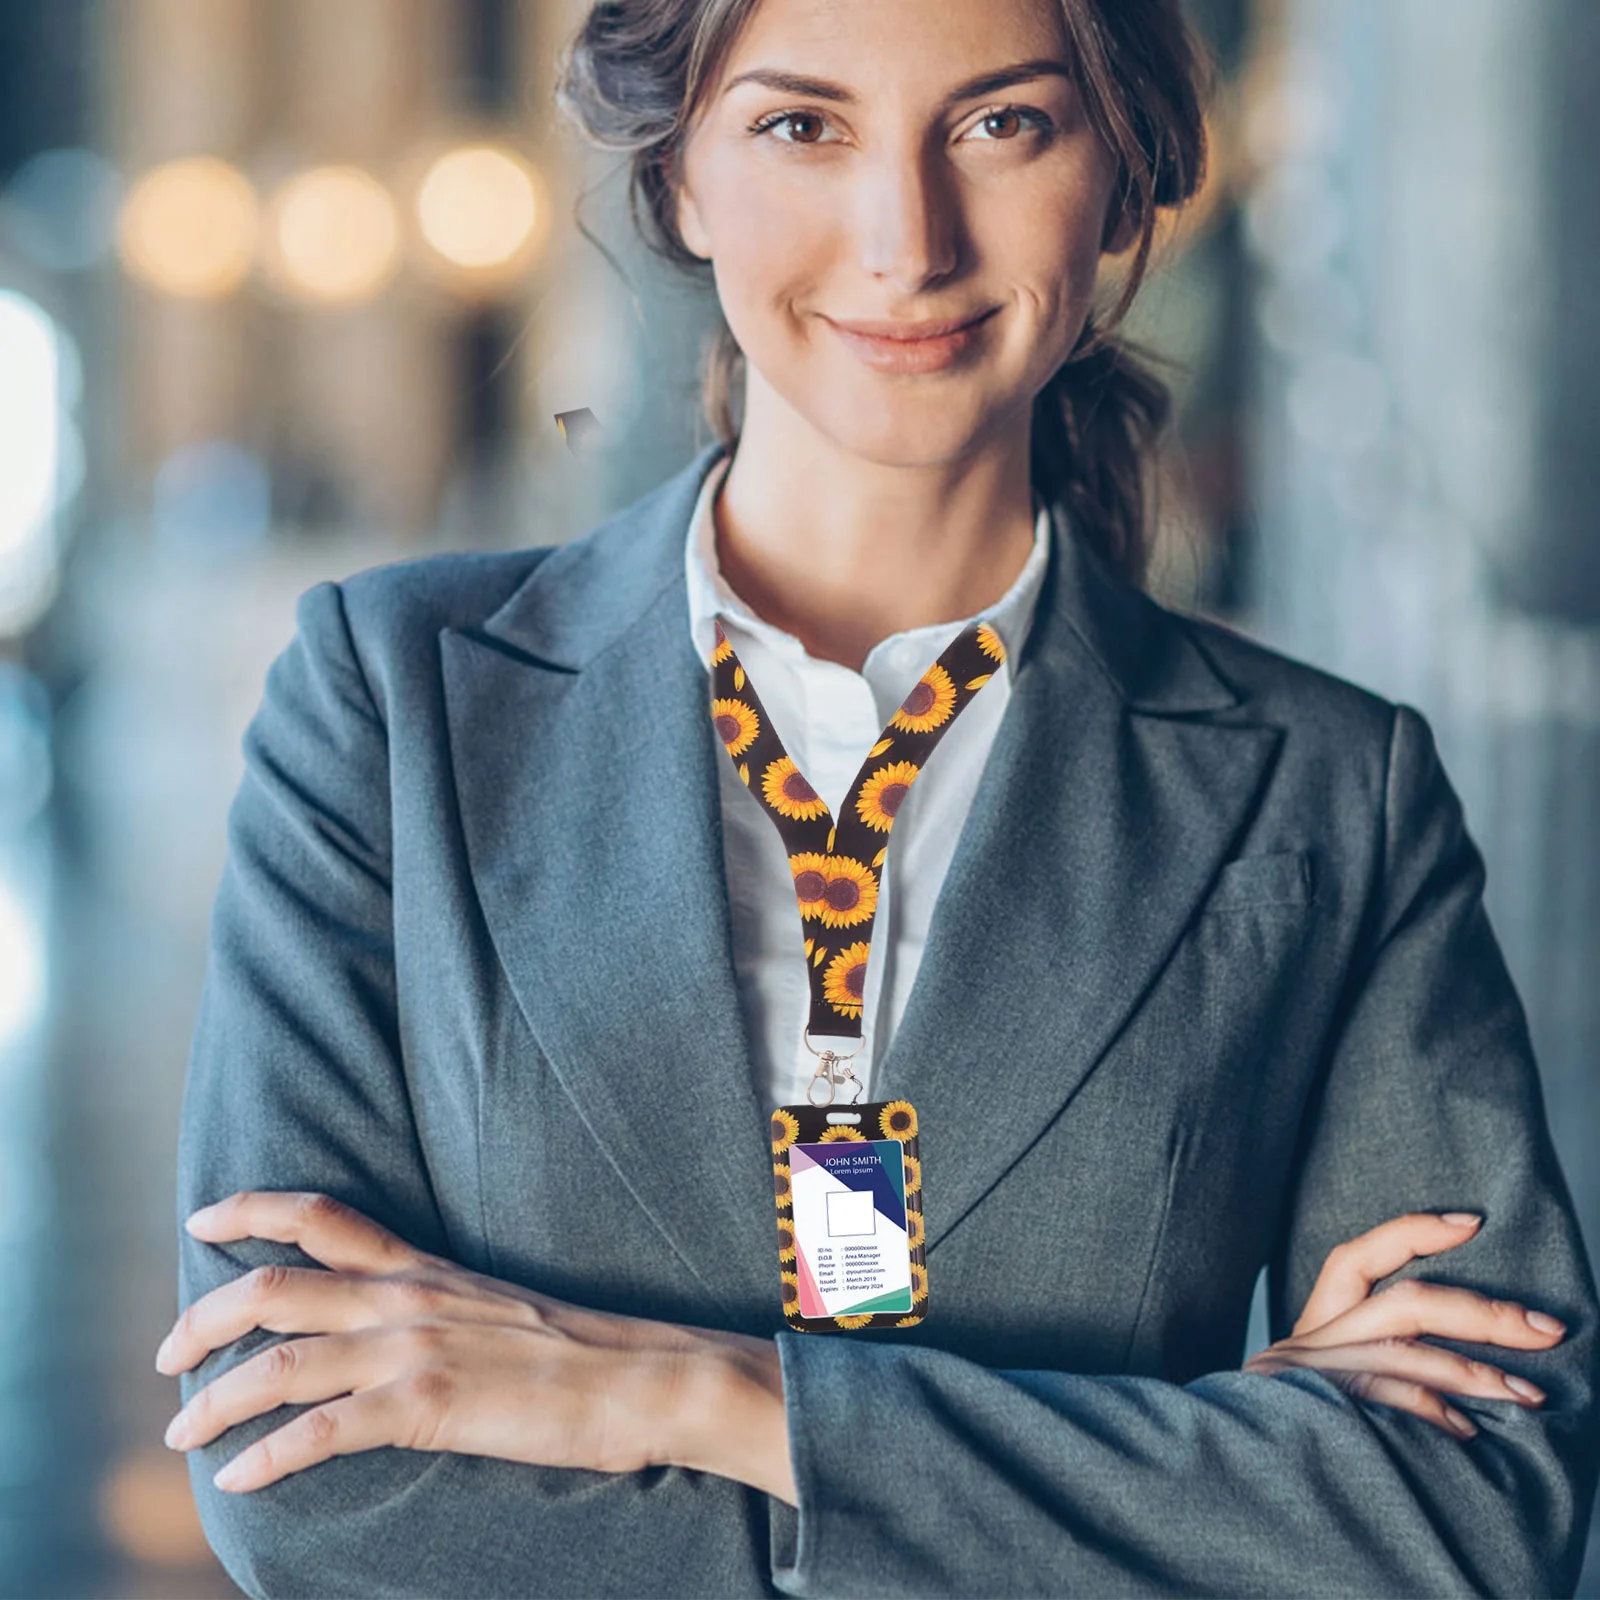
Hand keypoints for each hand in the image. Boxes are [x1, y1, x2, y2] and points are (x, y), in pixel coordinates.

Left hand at [158, 1190, 787, 1495]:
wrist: (641, 1375)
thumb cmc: (579, 1351)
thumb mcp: (495, 1307)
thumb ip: (436, 1310)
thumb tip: (388, 1334)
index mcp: (423, 1268)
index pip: (322, 1217)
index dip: (250, 1210)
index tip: (201, 1221)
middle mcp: (408, 1297)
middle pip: (274, 1288)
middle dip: (202, 1318)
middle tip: (168, 1358)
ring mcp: (415, 1349)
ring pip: (280, 1362)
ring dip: (214, 1400)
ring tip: (180, 1432)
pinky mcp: (429, 1406)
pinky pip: (322, 1431)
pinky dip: (268, 1456)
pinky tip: (239, 1478)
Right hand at [1242, 1211, 1565, 1438]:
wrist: (1223, 1472)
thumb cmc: (1284, 1433)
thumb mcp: (1320, 1393)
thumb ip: (1371, 1370)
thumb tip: (1456, 1369)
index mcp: (1313, 1329)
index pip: (1354, 1259)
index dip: (1412, 1233)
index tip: (1472, 1222)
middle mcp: (1310, 1342)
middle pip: (1404, 1305)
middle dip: (1484, 1314)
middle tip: (1546, 1328)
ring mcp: (1313, 1376)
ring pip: (1407, 1351)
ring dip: (1477, 1372)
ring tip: (1529, 1393)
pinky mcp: (1318, 1409)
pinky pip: (1387, 1399)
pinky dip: (1433, 1411)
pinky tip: (1467, 1431)